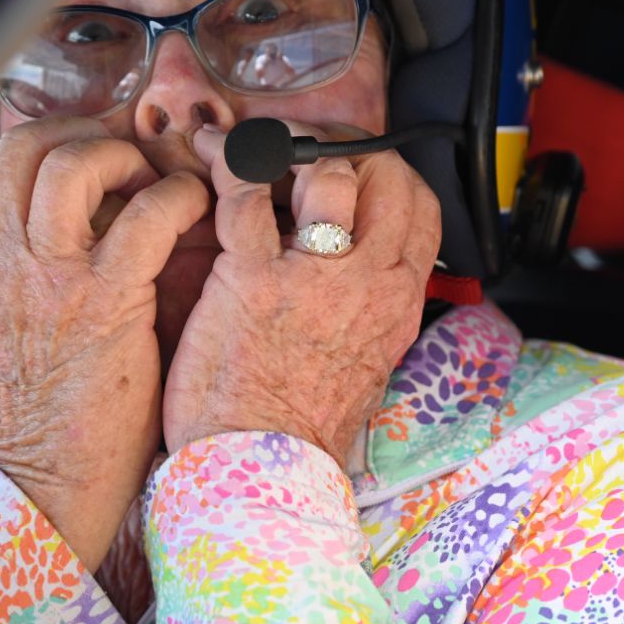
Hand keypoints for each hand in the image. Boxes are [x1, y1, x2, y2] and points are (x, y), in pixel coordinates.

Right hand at [0, 117, 208, 569]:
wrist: (53, 476)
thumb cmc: (47, 403)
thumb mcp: (4, 323)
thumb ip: (17, 265)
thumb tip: (56, 214)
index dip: (39, 142)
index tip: (80, 156)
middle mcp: (1, 262)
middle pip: (22, 147)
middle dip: (80, 135)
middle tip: (122, 159)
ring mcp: (49, 279)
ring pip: (72, 165)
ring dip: (123, 158)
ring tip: (151, 183)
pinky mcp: (104, 302)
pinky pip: (145, 215)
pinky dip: (177, 197)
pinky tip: (190, 209)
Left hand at [163, 123, 439, 467]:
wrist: (260, 476)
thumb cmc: (298, 427)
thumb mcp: (363, 366)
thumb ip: (367, 311)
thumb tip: (359, 273)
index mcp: (396, 302)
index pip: (418, 205)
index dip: (382, 171)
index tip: (347, 169)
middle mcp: (367, 282)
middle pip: (381, 174)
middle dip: (337, 148)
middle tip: (292, 152)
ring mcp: (313, 278)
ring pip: (323, 172)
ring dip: (281, 150)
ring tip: (244, 152)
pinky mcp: (251, 281)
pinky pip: (244, 194)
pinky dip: (223, 163)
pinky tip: (205, 158)